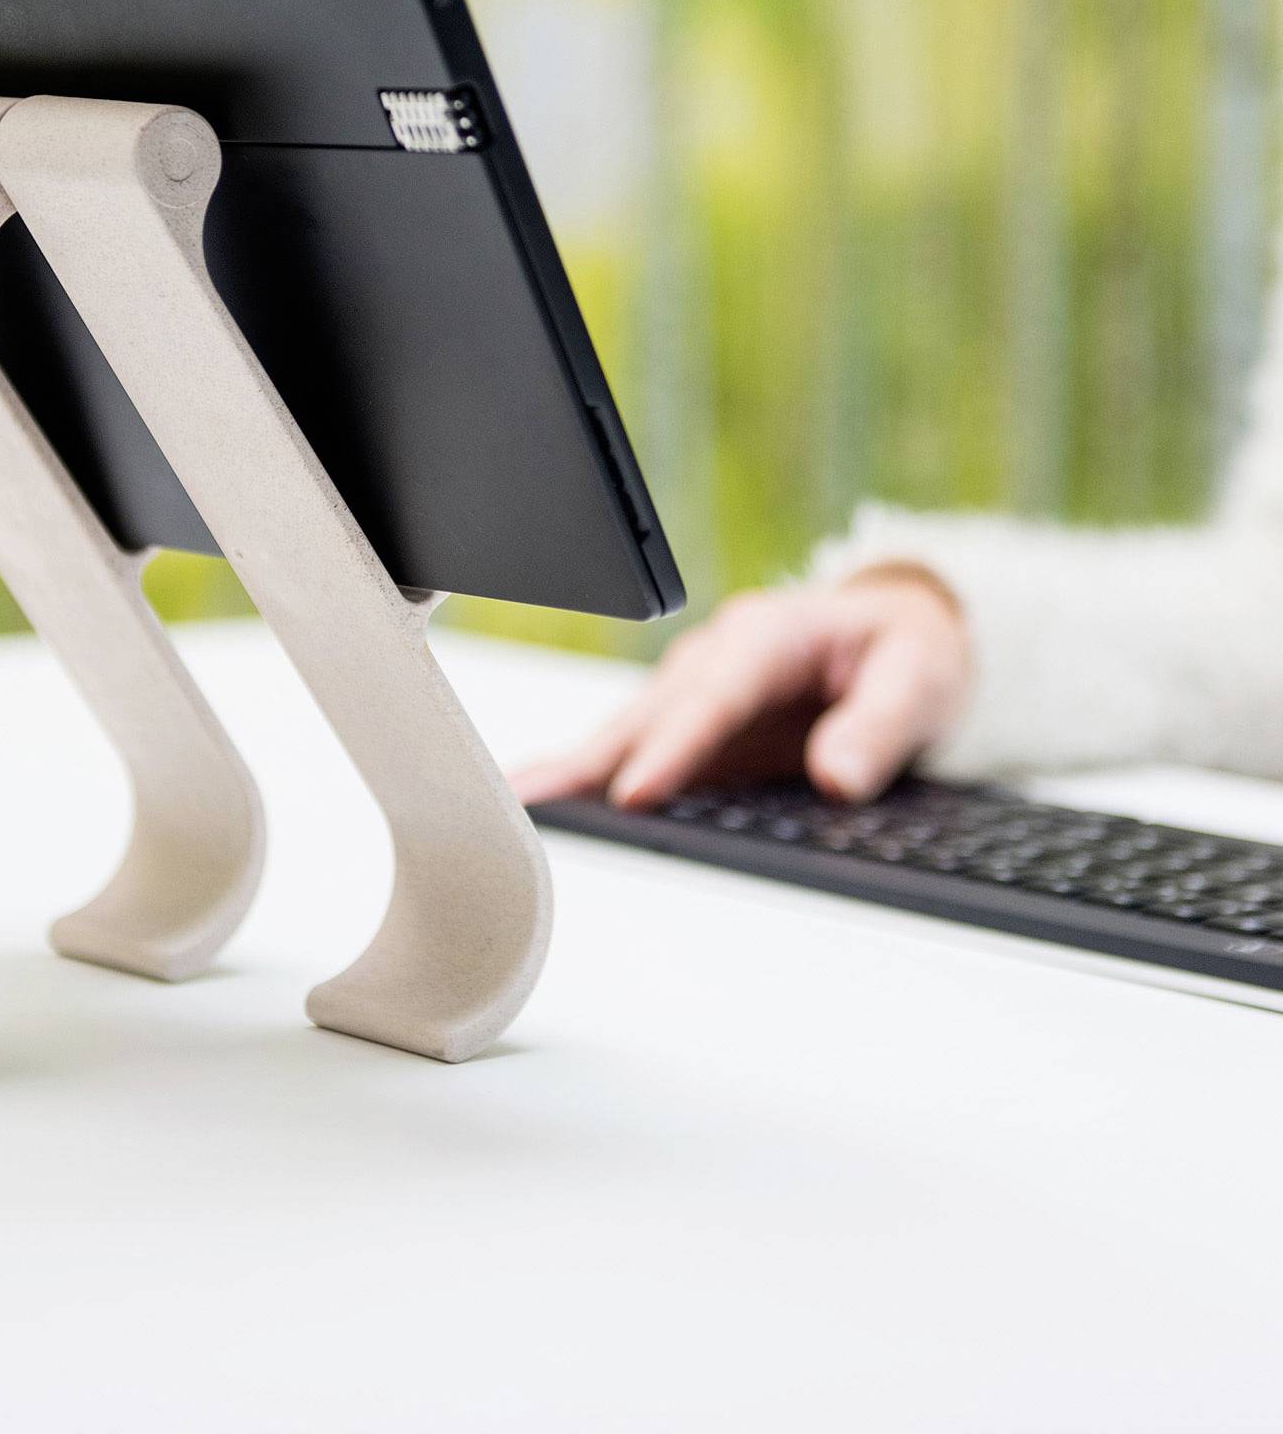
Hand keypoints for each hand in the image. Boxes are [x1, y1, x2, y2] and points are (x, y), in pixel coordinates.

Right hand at [512, 566, 972, 810]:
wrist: (897, 635)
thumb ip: (881, 726)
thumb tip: (837, 777)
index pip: (713, 695)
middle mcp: (717, 656)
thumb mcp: (921, 677)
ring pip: (625, 729)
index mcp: (768, 634)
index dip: (673, 746)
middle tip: (531, 797)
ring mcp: (695, 689)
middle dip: (588, 756)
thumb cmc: (905, 652)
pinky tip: (545, 800)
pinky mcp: (689, 724)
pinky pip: (632, 749)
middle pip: (646, 712)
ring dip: (572, 766)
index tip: (637, 792)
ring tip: (516, 804)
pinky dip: (586, 773)